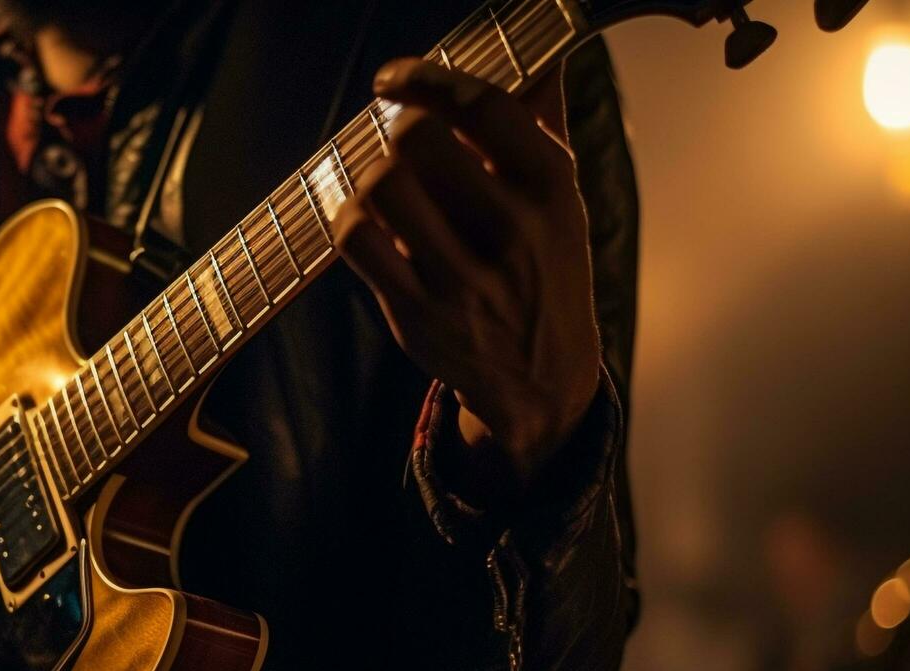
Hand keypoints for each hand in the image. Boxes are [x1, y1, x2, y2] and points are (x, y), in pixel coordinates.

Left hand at [336, 61, 600, 482]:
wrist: (541, 377)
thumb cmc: (543, 268)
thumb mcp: (560, 197)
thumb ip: (541, 121)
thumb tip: (536, 53)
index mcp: (550, 188)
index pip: (481, 104)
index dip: (425, 77)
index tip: (395, 78)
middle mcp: (510, 229)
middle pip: (416, 138)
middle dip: (397, 132)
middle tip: (402, 146)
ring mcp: (461, 276)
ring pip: (380, 185)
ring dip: (372, 177)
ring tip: (390, 190)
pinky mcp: (416, 312)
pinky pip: (356, 239)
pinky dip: (349, 219)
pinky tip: (367, 222)